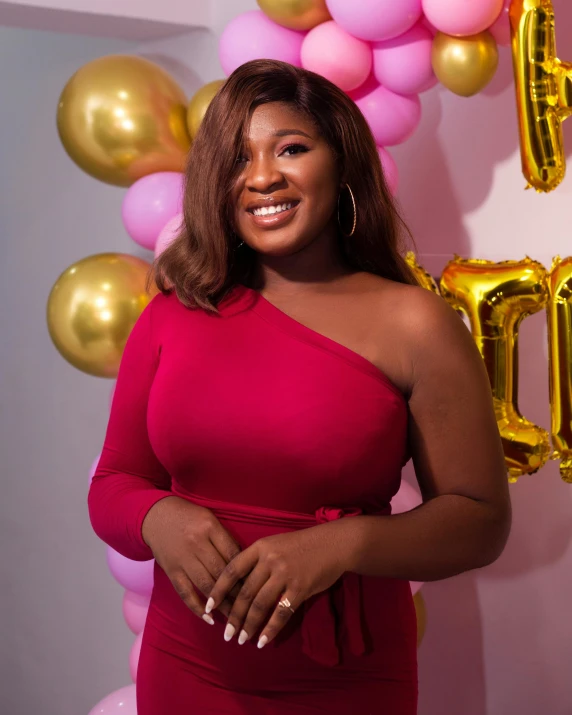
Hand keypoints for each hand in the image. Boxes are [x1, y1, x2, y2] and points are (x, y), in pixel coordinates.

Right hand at [142, 496, 242, 622]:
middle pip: (221, 572)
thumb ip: (225, 538)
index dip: (246, 572)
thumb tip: (245, 562)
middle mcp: (197, 544)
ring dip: (222, 604)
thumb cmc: (189, 517)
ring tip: (235, 618)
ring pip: (206, 585)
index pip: (233, 554)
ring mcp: (183, 559)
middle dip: (237, 592)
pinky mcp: (171, 571)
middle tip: (251, 607)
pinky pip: (185, 593)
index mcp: (210, 528)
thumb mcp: (210, 519)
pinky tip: (209, 618)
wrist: (156, 516)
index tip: (257, 586)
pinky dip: (197, 608)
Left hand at [205, 524, 348, 648]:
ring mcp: (285, 574)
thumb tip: (237, 588)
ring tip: (242, 639)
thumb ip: (257, 562)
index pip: (232, 570)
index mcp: (260, 547)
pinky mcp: (300, 588)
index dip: (218, 590)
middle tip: (226, 634)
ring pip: (260, 605)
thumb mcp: (274, 545)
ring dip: (249, 626)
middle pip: (244, 593)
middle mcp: (270, 560)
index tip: (208, 607)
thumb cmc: (301, 545)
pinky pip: (281, 613)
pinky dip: (271, 630)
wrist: (333, 543)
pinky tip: (263, 641)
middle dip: (234, 616)